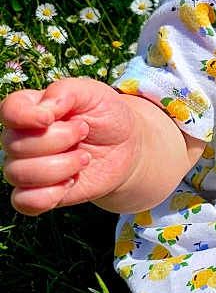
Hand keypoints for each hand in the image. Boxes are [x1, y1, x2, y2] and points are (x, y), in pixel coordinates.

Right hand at [1, 77, 139, 215]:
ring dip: (60, 166)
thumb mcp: (94, 93)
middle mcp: (22, 138)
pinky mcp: (37, 192)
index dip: (24, 117)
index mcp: (31, 108)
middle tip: (84, 132)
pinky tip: (71, 181)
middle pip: (15, 145)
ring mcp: (27, 166)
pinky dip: (49, 195)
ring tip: (85, 158)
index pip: (9, 110)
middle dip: (59, 139)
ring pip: (18, 173)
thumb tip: (43, 109)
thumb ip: (66, 91)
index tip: (51, 118)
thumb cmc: (107, 115)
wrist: (126, 147)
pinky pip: (24, 201)